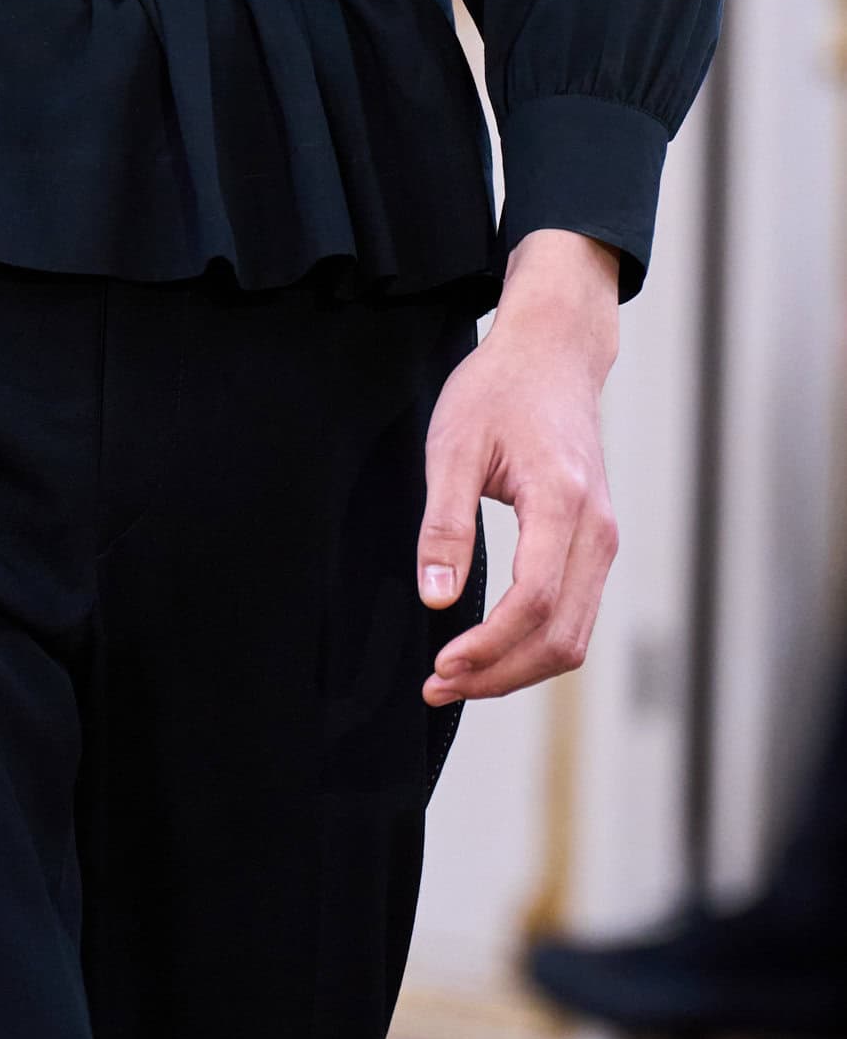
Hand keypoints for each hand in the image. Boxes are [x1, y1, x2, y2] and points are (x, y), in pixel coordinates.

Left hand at [416, 229, 621, 704]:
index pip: (532, 603)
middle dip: (499, 674)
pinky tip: (490, 649)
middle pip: (561, 636)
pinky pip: (574, 614)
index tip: (440, 666)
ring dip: (517, 669)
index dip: (488, 647)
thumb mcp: (454, 444)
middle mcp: (596, 531)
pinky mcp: (596, 543)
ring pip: (574, 636)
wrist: (552, 353)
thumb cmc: (499, 389)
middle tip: (437, 685)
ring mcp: (603, 539)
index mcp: (562, 503)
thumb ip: (445, 522)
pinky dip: (535, 645)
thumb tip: (435, 597)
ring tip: (457, 677)